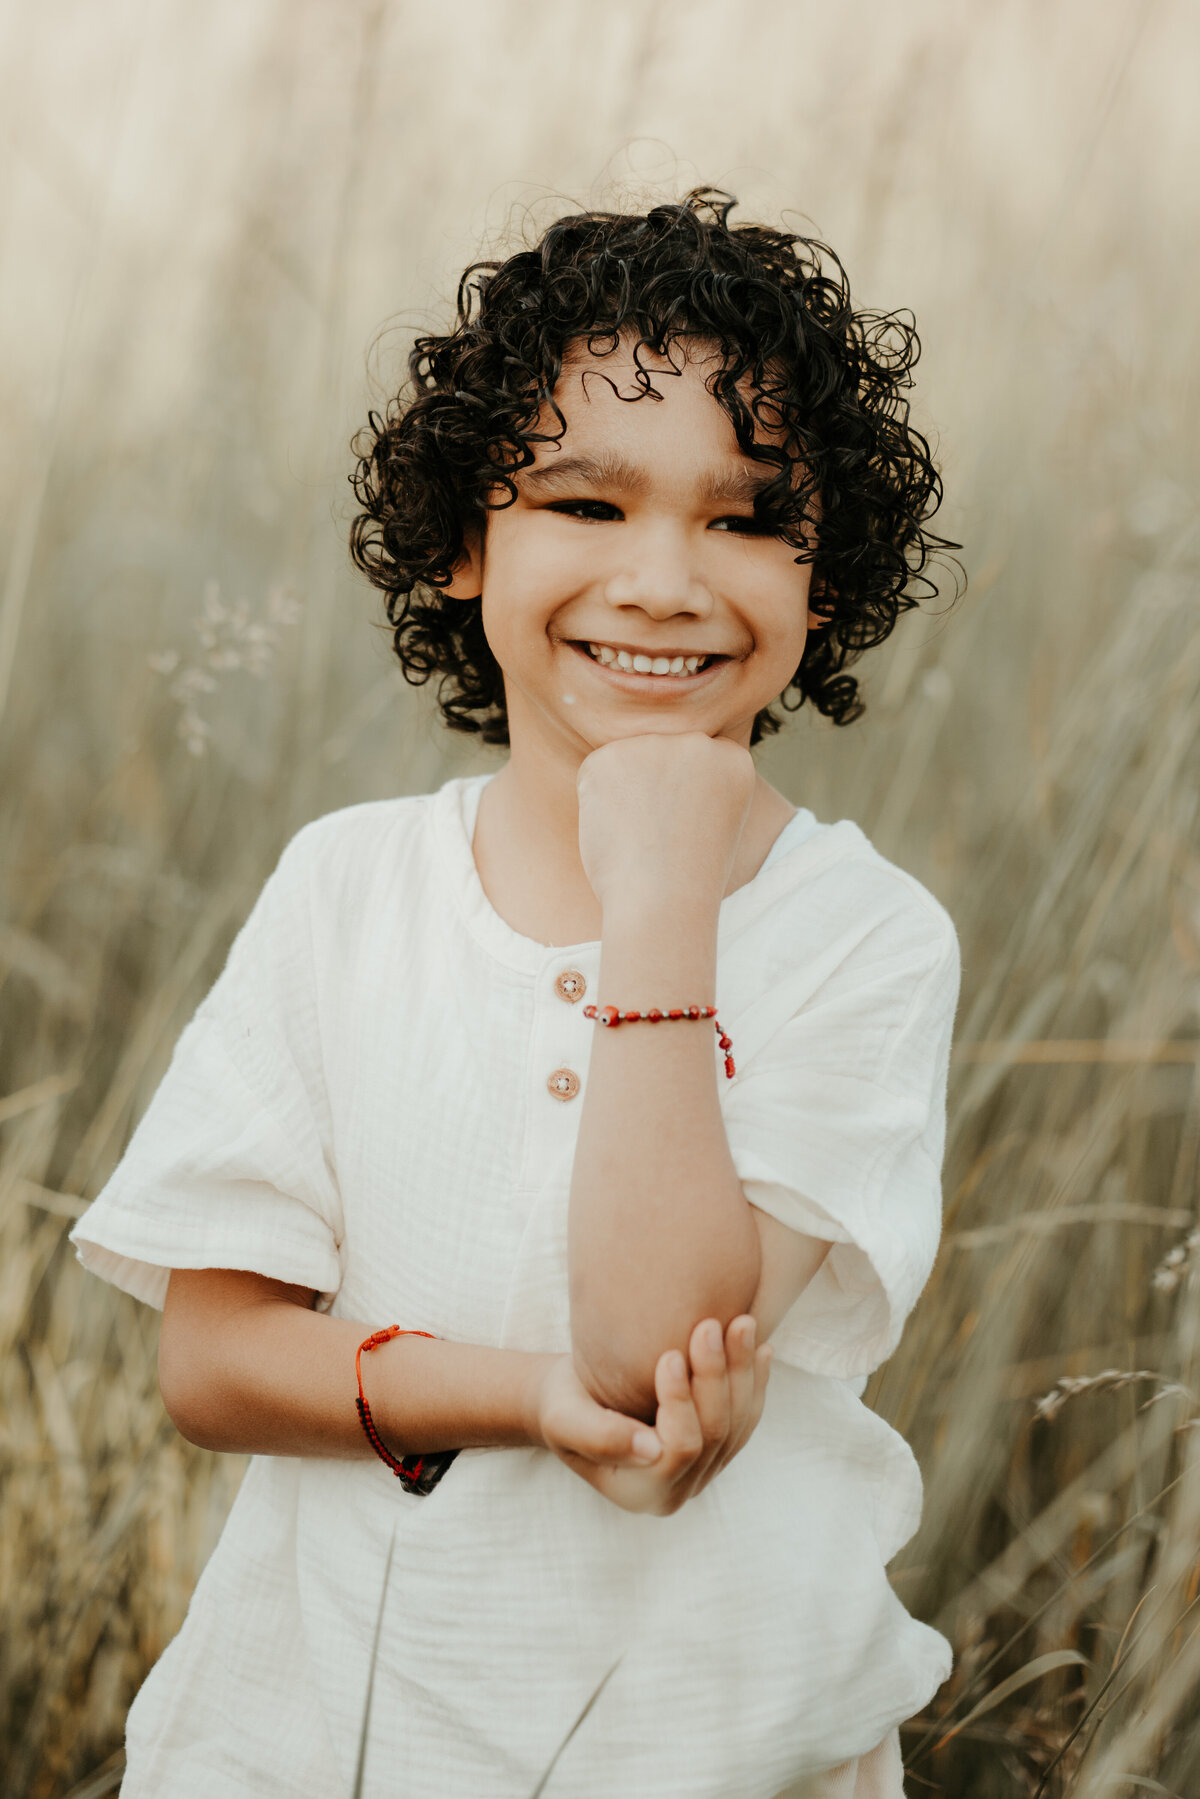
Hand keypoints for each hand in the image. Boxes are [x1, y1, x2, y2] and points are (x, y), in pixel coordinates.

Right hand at [539, 1315, 771, 1515]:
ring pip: (738, 1424)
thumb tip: (650, 1450)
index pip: (680, 1449)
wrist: (576, 1400)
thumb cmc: (564, 1407)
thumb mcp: (565, 1420)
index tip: (668, 1353)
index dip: (681, 1402)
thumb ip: (600, 1437)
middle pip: (715, 1434)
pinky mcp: (717, 1446)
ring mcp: (703, 1470)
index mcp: (642, 1493)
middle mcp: (679, 1489)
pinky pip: (746, 1418)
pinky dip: (754, 1381)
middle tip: (710, 1325)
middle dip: (716, 1376)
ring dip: (742, 1372)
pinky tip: (760, 1346)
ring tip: (742, 1322)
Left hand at [576, 733, 755, 914]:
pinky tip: (614, 829)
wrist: (662, 902)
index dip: (683, 798)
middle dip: (653, 789)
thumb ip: (696, 785)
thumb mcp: (714, 822)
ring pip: (627, 762)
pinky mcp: (609, 755)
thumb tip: (656, 771)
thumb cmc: (687, 878)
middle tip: (660, 836)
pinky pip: (594, 773)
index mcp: (732, 759)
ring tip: (639, 835)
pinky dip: (595, 802)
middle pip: (660, 755)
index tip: (685, 828)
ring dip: (624, 794)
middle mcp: (698, 742)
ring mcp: (654, 745)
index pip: (696, 762)